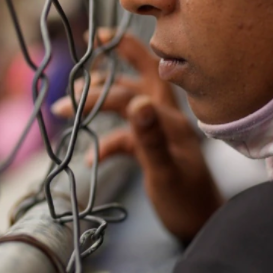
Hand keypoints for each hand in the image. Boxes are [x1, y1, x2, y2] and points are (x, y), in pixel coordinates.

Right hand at [52, 29, 221, 242]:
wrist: (202, 227)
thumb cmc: (187, 203)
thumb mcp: (166, 173)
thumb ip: (151, 138)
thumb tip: (137, 101)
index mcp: (172, 120)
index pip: (133, 91)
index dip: (109, 74)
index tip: (89, 48)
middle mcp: (167, 119)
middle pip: (141, 79)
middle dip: (116, 62)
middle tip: (91, 46)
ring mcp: (160, 133)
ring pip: (129, 105)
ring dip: (102, 102)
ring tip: (70, 106)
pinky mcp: (153, 150)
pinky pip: (126, 137)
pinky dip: (107, 143)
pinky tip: (90, 159)